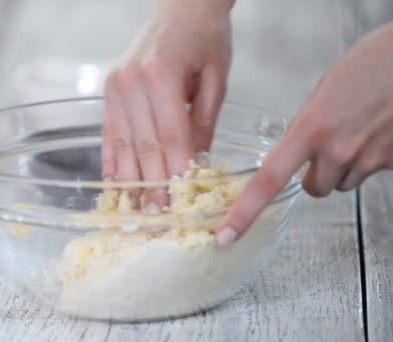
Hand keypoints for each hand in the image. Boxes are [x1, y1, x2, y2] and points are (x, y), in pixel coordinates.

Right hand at [101, 0, 233, 208]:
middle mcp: (132, 83)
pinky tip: (114, 185)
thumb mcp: (215, 80)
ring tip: (137, 212)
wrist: (180, 9)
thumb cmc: (205, 40)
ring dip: (130, 182)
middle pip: (143, 147)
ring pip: (123, 145)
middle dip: (152, 187)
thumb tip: (195, 167)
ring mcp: (115, 88)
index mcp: (162, 76)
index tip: (179, 204)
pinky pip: (108, 134)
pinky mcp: (108, 92)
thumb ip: (203, 123)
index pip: (170, 137)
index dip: (175, 175)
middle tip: (157, 220)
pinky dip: (112, 161)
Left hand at [217, 22, 392, 246]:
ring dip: (345, 168)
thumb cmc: (372, 63)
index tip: (227, 235)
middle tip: (328, 147)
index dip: (244, 212)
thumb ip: (308, 127)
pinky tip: (380, 132)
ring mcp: (369, 160)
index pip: (268, 180)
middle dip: (316, 175)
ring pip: (344, 183)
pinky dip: (373, 159)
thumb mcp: (324, 92)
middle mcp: (338, 151)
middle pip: (314, 189)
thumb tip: (299, 147)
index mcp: (310, 129)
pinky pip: (373, 173)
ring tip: (359, 132)